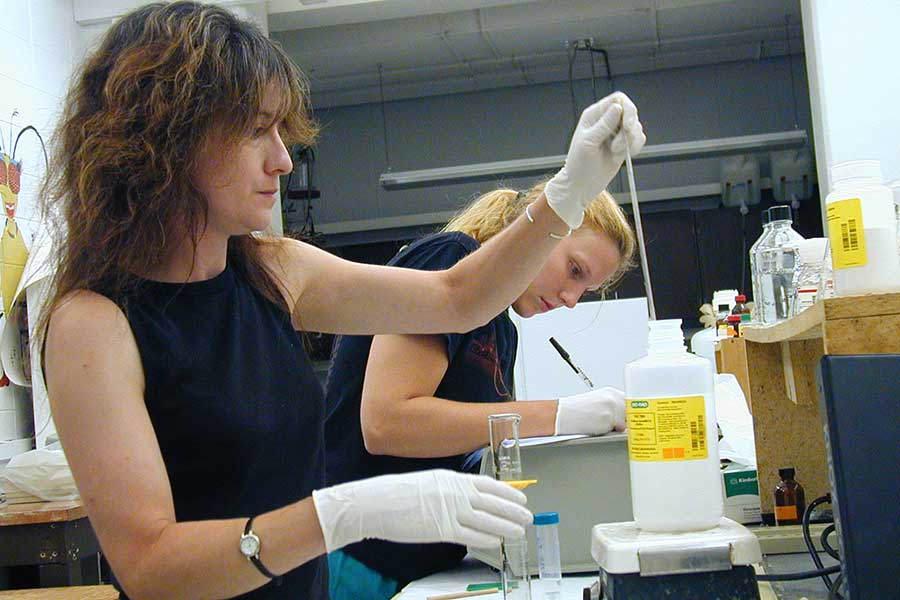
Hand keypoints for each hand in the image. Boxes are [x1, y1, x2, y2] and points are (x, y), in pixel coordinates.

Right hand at [312, 469, 531, 552]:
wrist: (376, 502)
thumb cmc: (397, 494)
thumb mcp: (429, 482)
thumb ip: (450, 489)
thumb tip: (469, 499)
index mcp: (451, 478)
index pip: (488, 484)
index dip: (508, 492)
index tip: (521, 498)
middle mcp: (455, 492)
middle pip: (493, 502)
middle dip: (513, 510)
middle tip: (528, 517)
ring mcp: (450, 510)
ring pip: (487, 520)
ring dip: (506, 526)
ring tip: (519, 531)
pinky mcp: (442, 529)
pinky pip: (471, 535)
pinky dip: (487, 538)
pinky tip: (496, 541)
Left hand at [544, 91, 645, 228]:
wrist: (581, 185)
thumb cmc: (579, 165)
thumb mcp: (589, 143)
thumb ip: (604, 125)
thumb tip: (618, 107)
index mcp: (595, 115)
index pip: (617, 99)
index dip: (627, 108)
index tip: (628, 124)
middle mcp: (606, 121)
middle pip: (630, 111)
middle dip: (630, 126)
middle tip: (623, 140)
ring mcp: (616, 133)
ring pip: (636, 126)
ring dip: (631, 139)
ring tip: (615, 151)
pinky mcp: (623, 145)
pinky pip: (638, 139)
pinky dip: (635, 146)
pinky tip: (623, 155)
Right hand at [555, 386, 626, 434]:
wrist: (562, 415)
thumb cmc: (576, 411)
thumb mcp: (597, 404)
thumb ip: (614, 408)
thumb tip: (626, 419)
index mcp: (610, 392)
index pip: (631, 402)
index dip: (632, 413)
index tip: (631, 420)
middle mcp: (613, 397)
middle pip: (632, 412)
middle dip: (627, 421)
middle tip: (615, 425)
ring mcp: (612, 407)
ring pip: (627, 422)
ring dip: (619, 427)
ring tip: (602, 425)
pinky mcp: (609, 418)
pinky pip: (619, 429)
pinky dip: (612, 431)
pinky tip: (599, 427)